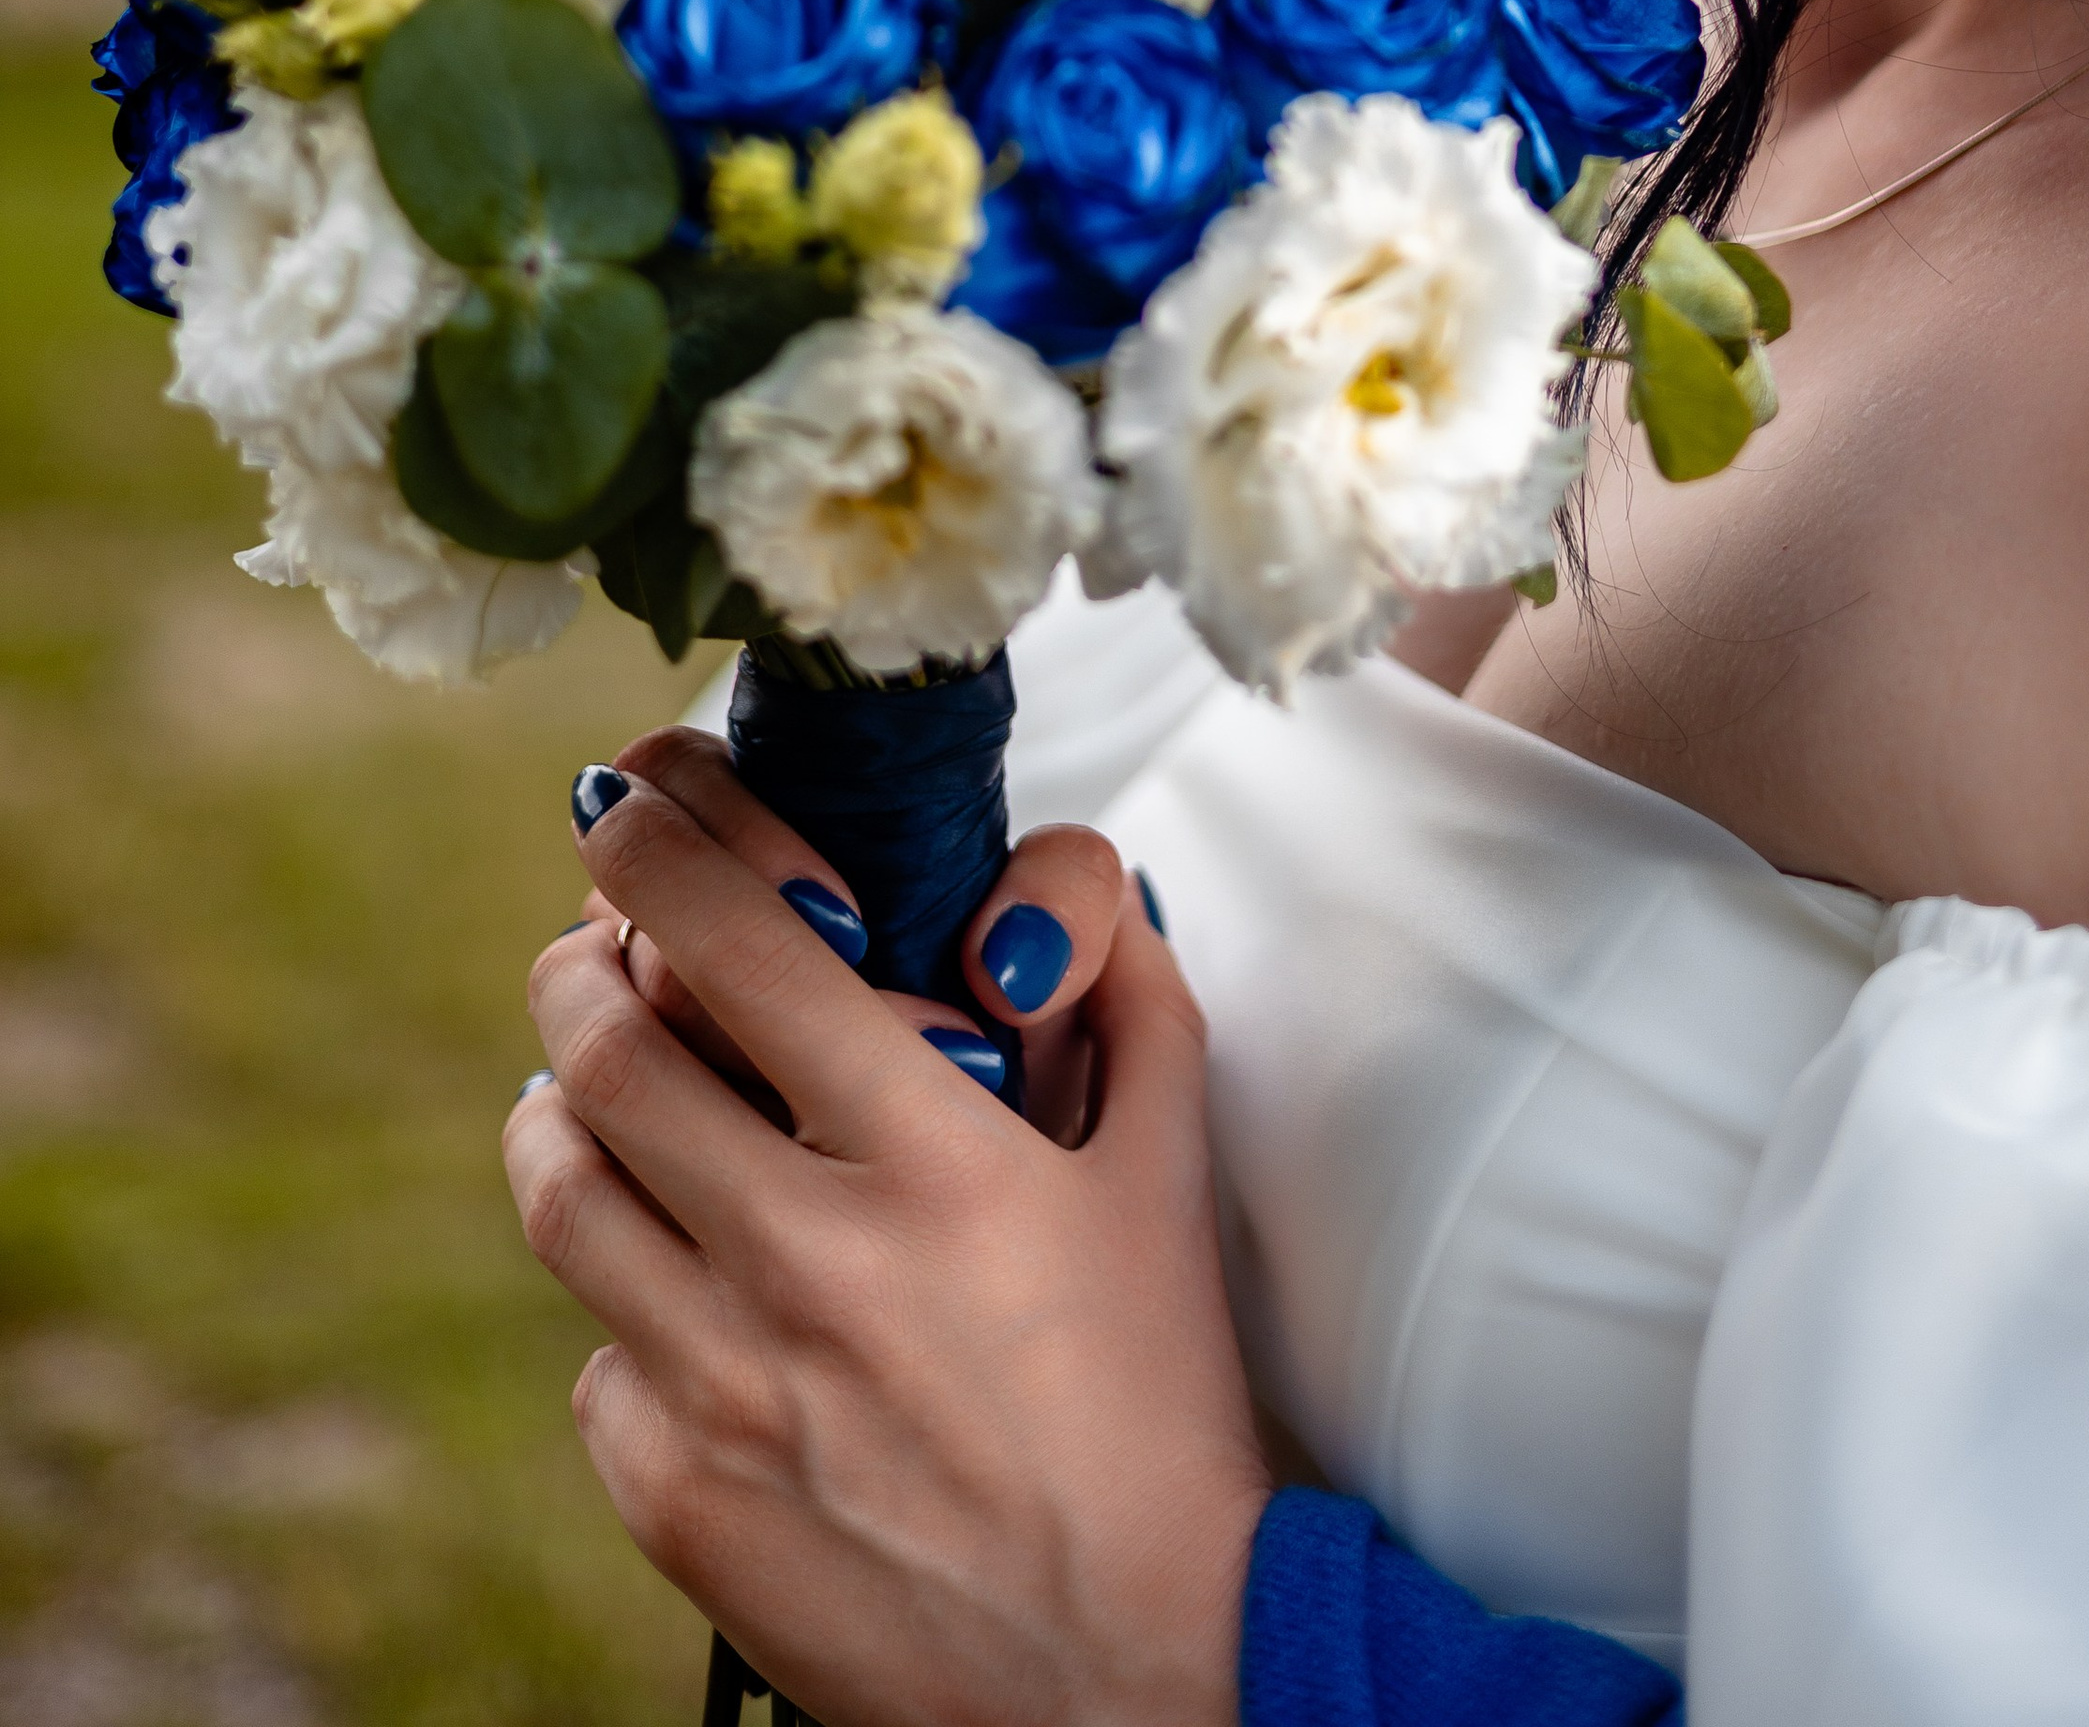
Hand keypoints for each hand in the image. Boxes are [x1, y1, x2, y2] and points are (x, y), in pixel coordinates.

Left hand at [509, 753, 1268, 1726]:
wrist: (1135, 1679)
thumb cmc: (1161, 1413)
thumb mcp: (1171, 1179)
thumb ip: (1130, 999)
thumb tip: (1063, 887)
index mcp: (935, 1159)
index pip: (741, 945)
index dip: (657, 850)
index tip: (626, 807)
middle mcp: (810, 1259)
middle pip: (604, 1053)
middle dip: (577, 968)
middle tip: (593, 950)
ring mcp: (726, 1387)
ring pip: (560, 1191)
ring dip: (562, 1115)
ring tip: (594, 1097)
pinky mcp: (676, 1498)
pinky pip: (594, 1356)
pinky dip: (627, 1304)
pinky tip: (689, 1300)